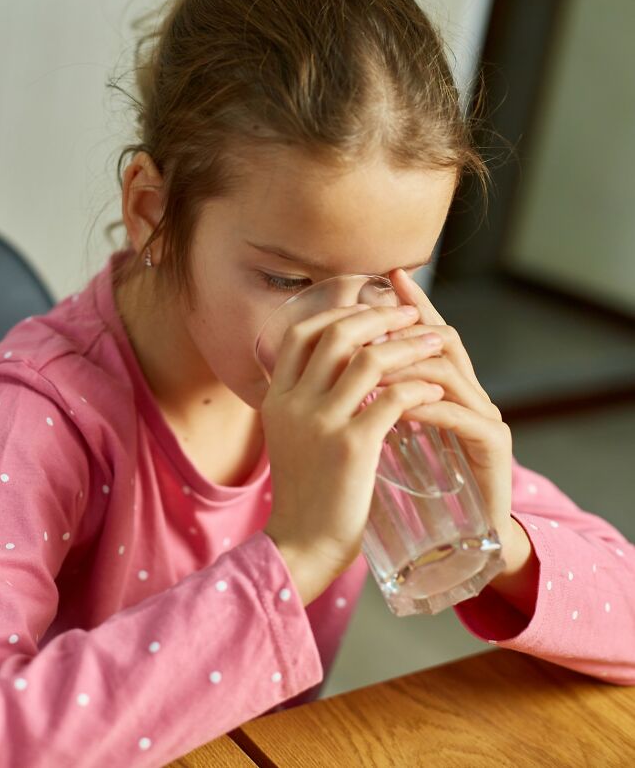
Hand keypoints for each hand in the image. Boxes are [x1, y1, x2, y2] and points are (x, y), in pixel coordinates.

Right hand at [262, 302, 446, 603]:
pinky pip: (393, 399)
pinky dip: (418, 388)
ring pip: (369, 360)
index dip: (338, 313)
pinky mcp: (351, 447)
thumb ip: (307, 402)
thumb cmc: (305, 495)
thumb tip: (340, 370)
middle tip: (412, 313)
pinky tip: (435, 391)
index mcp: (277, 398)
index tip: (371, 307)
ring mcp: (321, 423)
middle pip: (336, 335)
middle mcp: (294, 402)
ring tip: (435, 342)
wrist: (301, 547)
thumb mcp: (292, 437)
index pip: (302, 334)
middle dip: (380, 317)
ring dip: (408, 345)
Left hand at [382, 268, 514, 548]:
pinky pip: (456, 414)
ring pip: (447, 372)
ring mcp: (486, 417)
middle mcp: (473, 394)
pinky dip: (423, 404)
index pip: (430, 334)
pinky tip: (396, 404)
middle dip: (408, 323)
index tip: (387, 277)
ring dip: (406, 363)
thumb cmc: (415, 493)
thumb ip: (372, 399)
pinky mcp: (493, 445)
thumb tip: (329, 363)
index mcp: (449, 390)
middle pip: (443, 341)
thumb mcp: (385, 436)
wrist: (458, 545)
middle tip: (377, 309)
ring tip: (370, 360)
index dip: (412, 304)